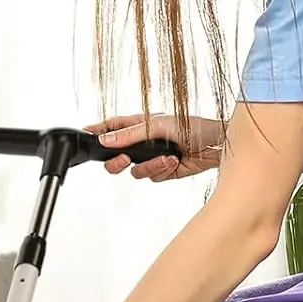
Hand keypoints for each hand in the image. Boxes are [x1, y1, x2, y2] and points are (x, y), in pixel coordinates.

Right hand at [87, 112, 223, 181]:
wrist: (217, 146)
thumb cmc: (194, 127)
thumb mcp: (158, 125)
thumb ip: (130, 134)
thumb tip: (106, 140)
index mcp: (141, 125)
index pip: (113, 128)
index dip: (98, 132)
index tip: (85, 134)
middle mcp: (144, 142)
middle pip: (116, 156)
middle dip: (117, 161)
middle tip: (122, 160)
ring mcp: (153, 158)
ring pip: (135, 170)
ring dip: (149, 166)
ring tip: (165, 158)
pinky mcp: (163, 171)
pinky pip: (152, 177)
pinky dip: (162, 170)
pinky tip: (174, 161)